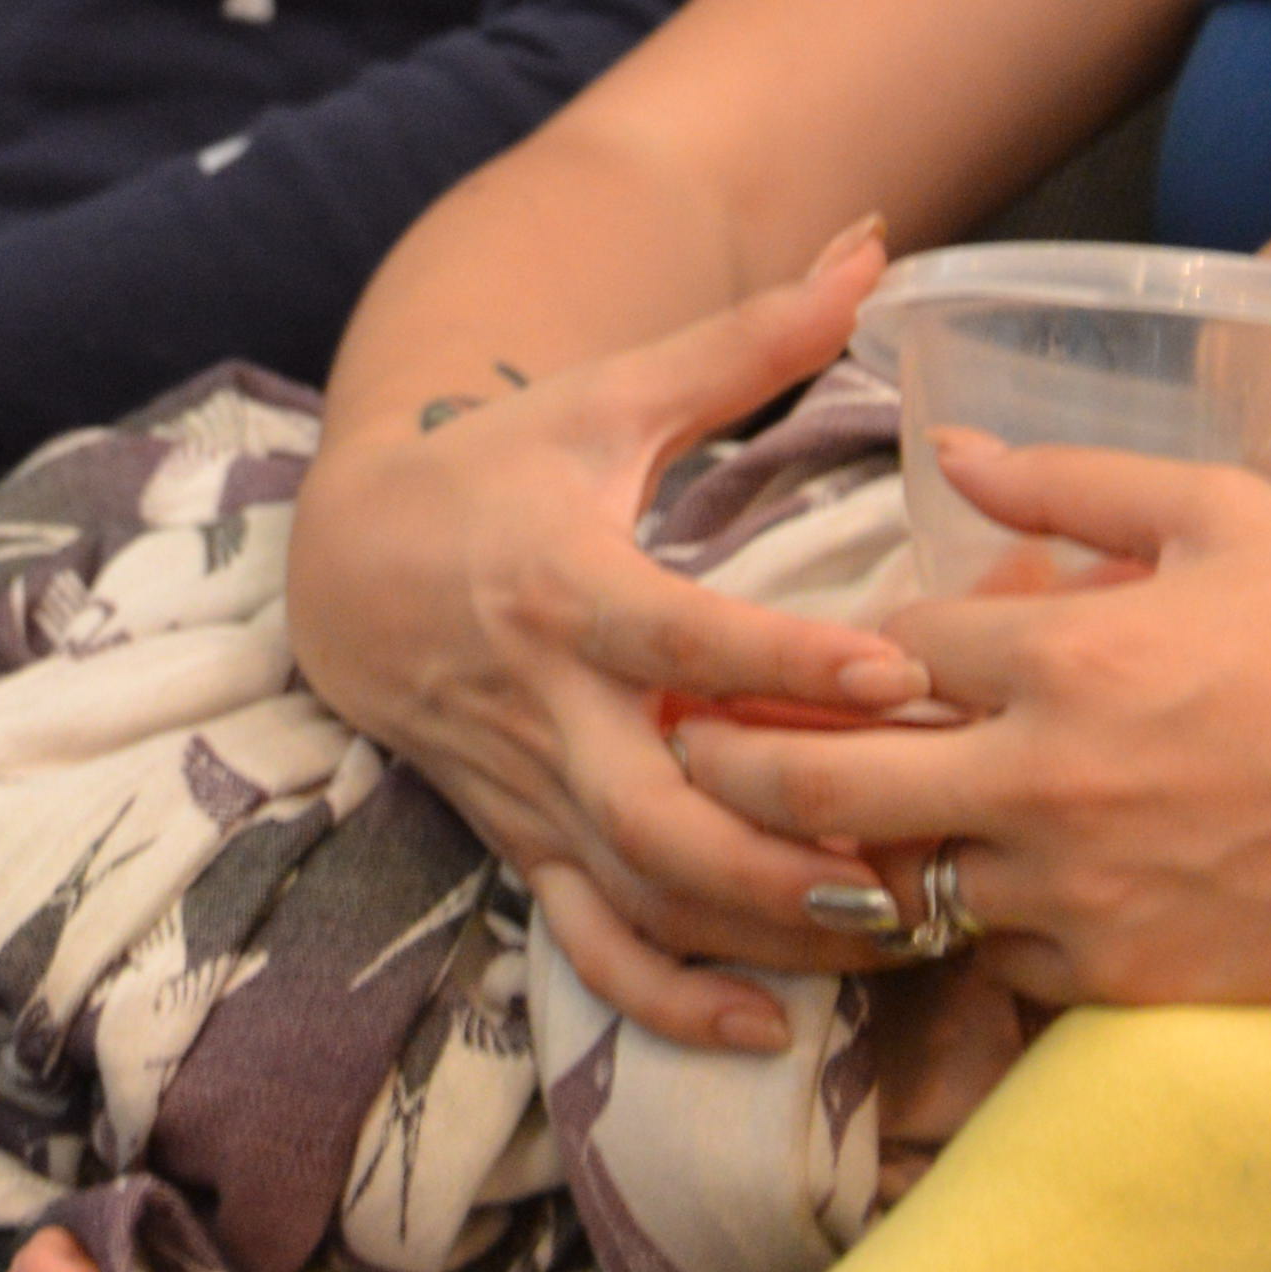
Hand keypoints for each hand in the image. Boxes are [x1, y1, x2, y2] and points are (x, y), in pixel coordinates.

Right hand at [281, 237, 935, 1053]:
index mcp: (566, 585)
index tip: (897, 676)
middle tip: (922, 859)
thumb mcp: (612, 396)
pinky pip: (592, 946)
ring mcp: (535, 792)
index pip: (681, 638)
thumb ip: (751, 340)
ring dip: (764, 928)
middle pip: (663, 808)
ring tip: (897, 936)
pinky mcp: (526, 847)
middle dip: (790, 848)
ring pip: (644, 889)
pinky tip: (770, 1029)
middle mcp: (546, 706)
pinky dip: (670, 999)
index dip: (784, 666)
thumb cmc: (502, 467)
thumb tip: (875, 242)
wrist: (348, 566)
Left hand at [668, 437, 1270, 1011]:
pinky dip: (974, 934)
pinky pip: (1000, 965)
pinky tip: (970, 899)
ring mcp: (1082, 894)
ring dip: (857, 865)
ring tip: (803, 842)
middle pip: (823, 791)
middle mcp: (1049, 782)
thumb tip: (953, 451)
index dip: (825, 652)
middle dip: (735, 774)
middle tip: (686, 761)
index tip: (782, 656)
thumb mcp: (1223, 514)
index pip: (874, 652)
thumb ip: (1075, 479)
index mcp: (1064, 655)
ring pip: (901, 893)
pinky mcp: (1126, 979)